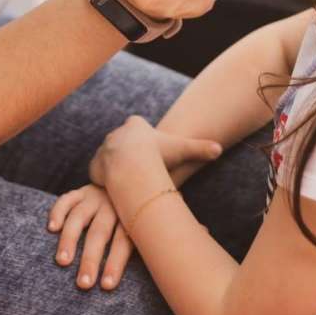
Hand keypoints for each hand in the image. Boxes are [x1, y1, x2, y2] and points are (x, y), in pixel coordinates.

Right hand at [49, 184, 132, 290]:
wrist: (130, 180)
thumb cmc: (133, 218)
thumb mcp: (140, 229)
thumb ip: (133, 246)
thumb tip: (135, 280)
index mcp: (130, 217)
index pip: (122, 242)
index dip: (115, 264)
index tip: (106, 286)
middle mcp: (111, 206)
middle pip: (100, 233)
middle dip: (90, 259)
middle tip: (83, 283)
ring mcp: (95, 197)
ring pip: (79, 217)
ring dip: (70, 239)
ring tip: (63, 261)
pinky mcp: (80, 192)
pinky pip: (66, 200)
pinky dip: (58, 212)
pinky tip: (52, 228)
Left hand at [89, 115, 221, 188]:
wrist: (129, 166)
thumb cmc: (157, 155)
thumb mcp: (182, 149)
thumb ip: (200, 149)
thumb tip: (220, 149)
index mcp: (135, 125)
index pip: (138, 127)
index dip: (147, 143)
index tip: (153, 154)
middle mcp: (117, 133)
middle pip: (126, 145)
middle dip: (132, 157)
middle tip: (143, 172)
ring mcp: (104, 149)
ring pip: (113, 159)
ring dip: (120, 170)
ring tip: (133, 183)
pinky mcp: (95, 166)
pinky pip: (103, 174)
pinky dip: (110, 181)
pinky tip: (120, 189)